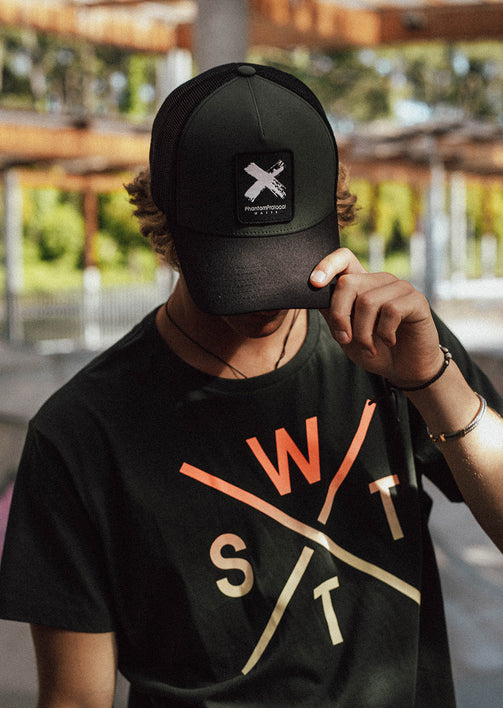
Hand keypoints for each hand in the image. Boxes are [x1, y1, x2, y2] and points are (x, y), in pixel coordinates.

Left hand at [310, 248, 443, 386]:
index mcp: (362, 284)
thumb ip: (331, 313)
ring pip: (367, 301)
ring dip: (363, 333)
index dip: (327, 265)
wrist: (404, 370)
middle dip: (340, 316)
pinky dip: (385, 333)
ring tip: (369, 348)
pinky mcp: (417, 300)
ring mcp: (400, 288)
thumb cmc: (374, 350)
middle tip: (345, 339)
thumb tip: (314, 294)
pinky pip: (391, 311)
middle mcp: (380, 280)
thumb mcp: (344, 333)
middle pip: (347, 283)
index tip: (314, 284)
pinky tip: (390, 341)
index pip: (343, 258)